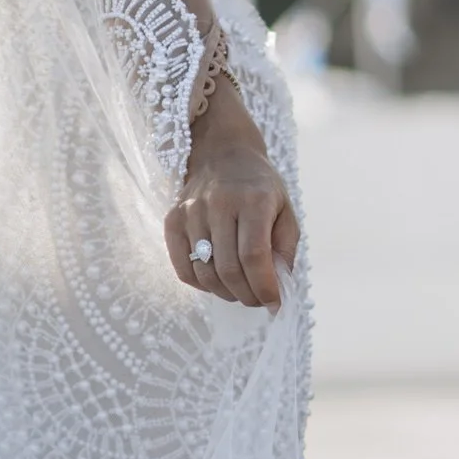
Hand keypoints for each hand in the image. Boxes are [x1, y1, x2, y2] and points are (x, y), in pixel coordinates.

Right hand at [164, 80, 300, 310]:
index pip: (254, 256)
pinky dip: (201, 285)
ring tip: (239, 291)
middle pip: (228, 269)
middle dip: (247, 295)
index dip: (264, 287)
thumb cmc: (260, 188)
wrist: (223, 154)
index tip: (273, 303)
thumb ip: (285, 250)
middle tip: (257, 300)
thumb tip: (277, 289)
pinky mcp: (172, 220)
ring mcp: (191, 212)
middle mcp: (219, 203)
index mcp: (253, 200)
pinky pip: (183, 268)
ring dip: (225, 293)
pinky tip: (216, 281)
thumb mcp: (285, 211)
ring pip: (205, 273)